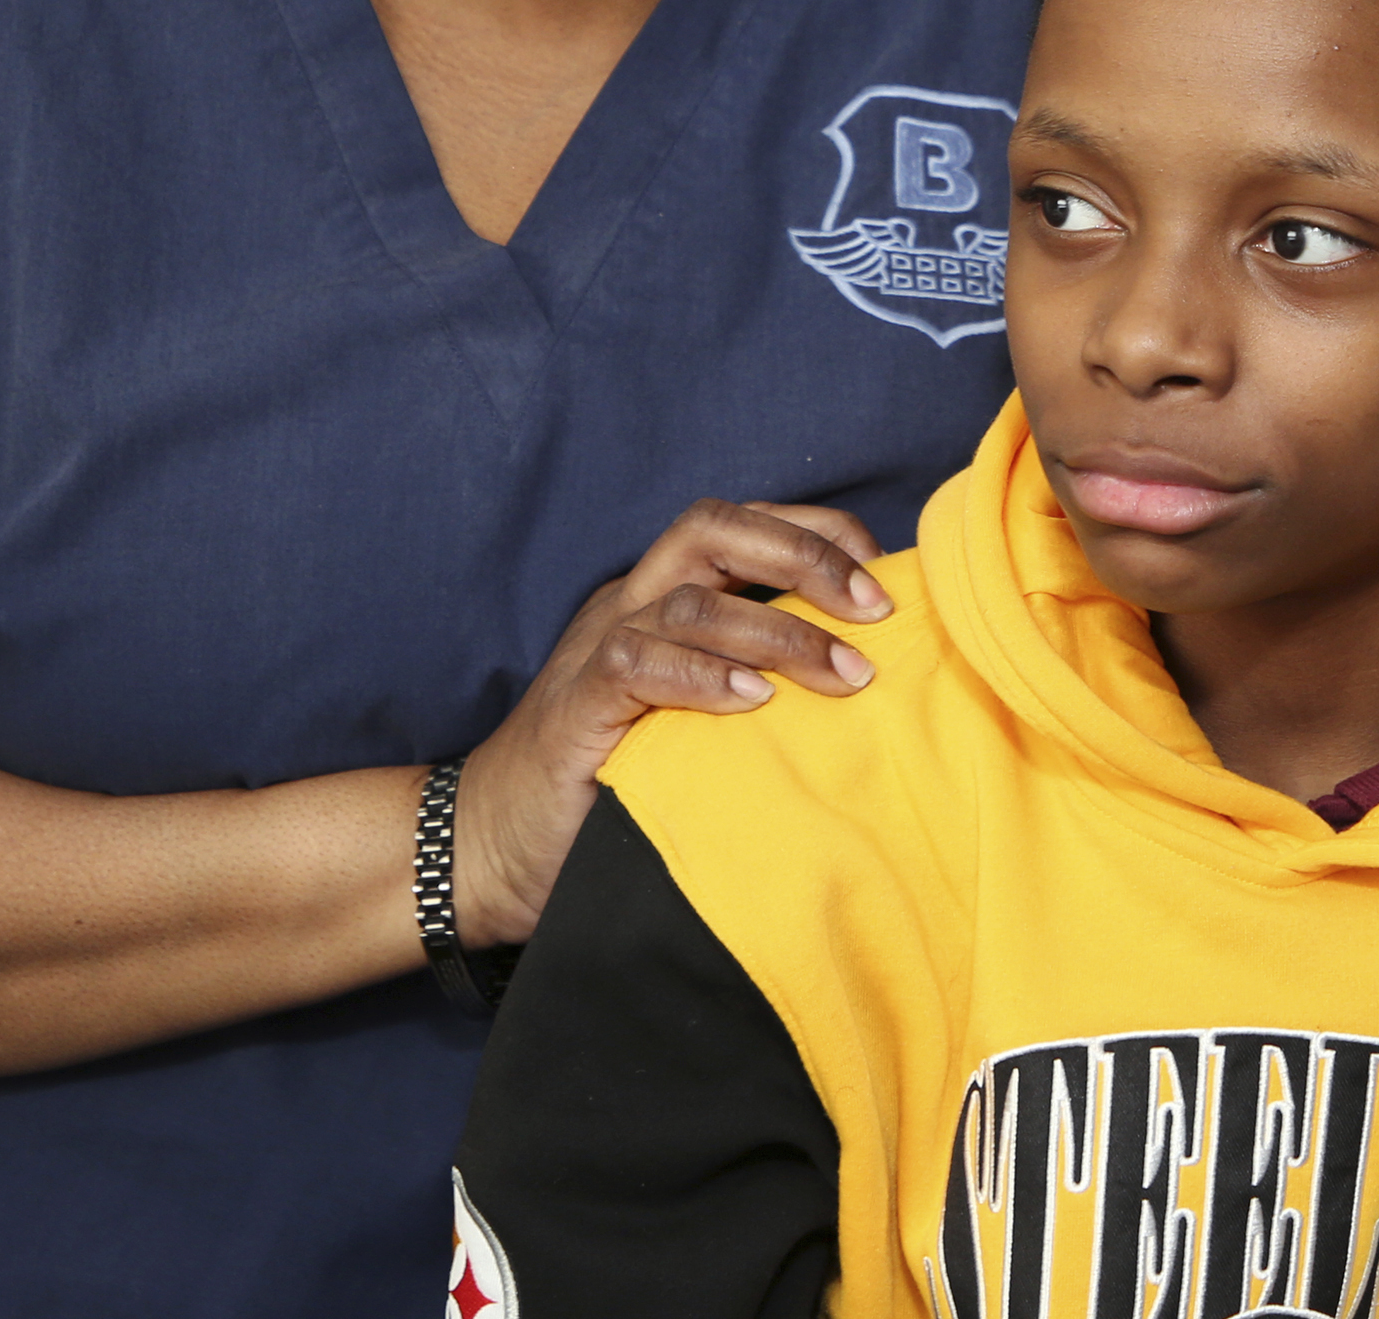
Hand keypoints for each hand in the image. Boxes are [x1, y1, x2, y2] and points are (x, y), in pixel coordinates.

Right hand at [452, 498, 891, 944]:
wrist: (495, 852)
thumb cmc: (614, 788)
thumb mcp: (700, 722)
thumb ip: (757, 685)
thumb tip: (868, 680)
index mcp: (659, 599)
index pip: (741, 527)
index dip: (815, 532)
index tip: (883, 576)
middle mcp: (627, 607)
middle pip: (712, 530)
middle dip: (804, 554)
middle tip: (875, 610)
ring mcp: (595, 651)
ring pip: (688, 600)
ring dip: (778, 631)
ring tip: (845, 677)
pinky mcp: (575, 709)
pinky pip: (634, 664)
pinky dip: (700, 676)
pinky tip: (752, 704)